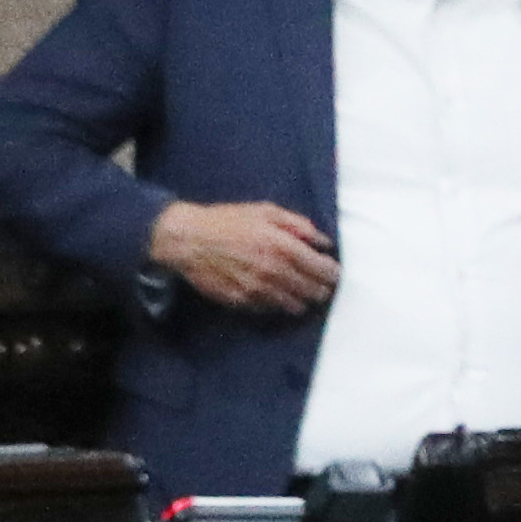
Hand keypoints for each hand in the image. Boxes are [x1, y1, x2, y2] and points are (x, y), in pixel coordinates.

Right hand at [149, 197, 336, 314]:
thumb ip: (299, 225)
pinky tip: (278, 295)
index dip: (333, 273)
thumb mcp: (266, 212)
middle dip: (322, 289)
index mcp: (283, 247)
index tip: (333, 272)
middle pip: (314, 291)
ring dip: (303, 300)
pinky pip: (271, 309)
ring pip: (295, 305)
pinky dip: (279, 304)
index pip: (324, 270)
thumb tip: (323, 241)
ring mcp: (258, 290)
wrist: (187, 240)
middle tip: (322, 285)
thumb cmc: (227, 221)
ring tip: (303, 293)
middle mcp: (274, 272)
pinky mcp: (242, 301)